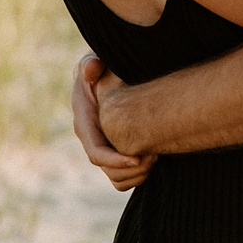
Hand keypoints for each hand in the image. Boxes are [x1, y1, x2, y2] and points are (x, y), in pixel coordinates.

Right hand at [72, 55, 156, 190]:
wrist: (104, 77)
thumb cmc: (101, 69)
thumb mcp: (94, 64)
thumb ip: (92, 65)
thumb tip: (92, 68)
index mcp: (85, 125)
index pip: (96, 153)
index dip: (115, 160)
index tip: (138, 158)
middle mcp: (92, 140)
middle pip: (108, 170)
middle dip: (132, 169)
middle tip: (155, 157)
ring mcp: (104, 148)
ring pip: (117, 177)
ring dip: (137, 174)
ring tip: (157, 157)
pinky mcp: (115, 151)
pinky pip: (124, 176)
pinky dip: (138, 175)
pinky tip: (155, 158)